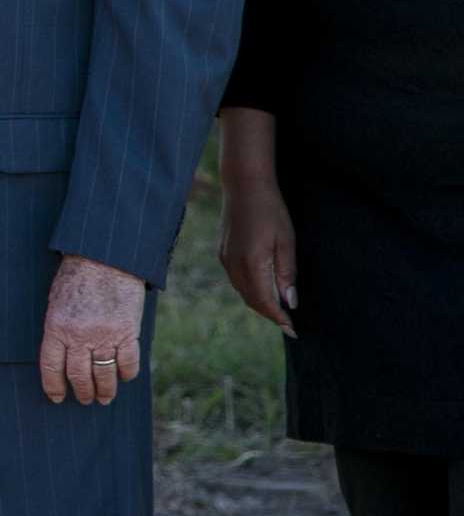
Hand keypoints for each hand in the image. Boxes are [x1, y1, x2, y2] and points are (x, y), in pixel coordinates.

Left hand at [38, 254, 145, 404]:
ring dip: (105, 390)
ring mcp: (105, 335)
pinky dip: (127, 374)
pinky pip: (128, 363)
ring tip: (104, 397)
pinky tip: (125, 377)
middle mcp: (80, 335)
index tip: (56, 398)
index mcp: (57, 327)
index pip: (51, 366)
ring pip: (104, 375)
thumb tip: (61, 357)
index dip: (53, 386)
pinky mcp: (128, 332)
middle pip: (79, 376)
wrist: (105, 258)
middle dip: (82, 393)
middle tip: (85, 400)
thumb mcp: (56, 301)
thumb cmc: (76, 277)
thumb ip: (58, 329)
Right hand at [218, 177, 297, 337]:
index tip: (293, 330)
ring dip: (259, 303)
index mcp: (251, 263)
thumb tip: (290, 302)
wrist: (244, 185)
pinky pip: (236, 280)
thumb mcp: (286, 242)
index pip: (265, 302)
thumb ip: (286, 274)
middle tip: (288, 324)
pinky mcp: (222, 252)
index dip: (279, 319)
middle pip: (251, 300)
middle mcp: (233, 265)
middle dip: (269, 314)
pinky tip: (262, 288)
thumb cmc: (270, 211)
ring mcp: (225, 258)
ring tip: (278, 309)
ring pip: (242, 291)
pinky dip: (249, 290)